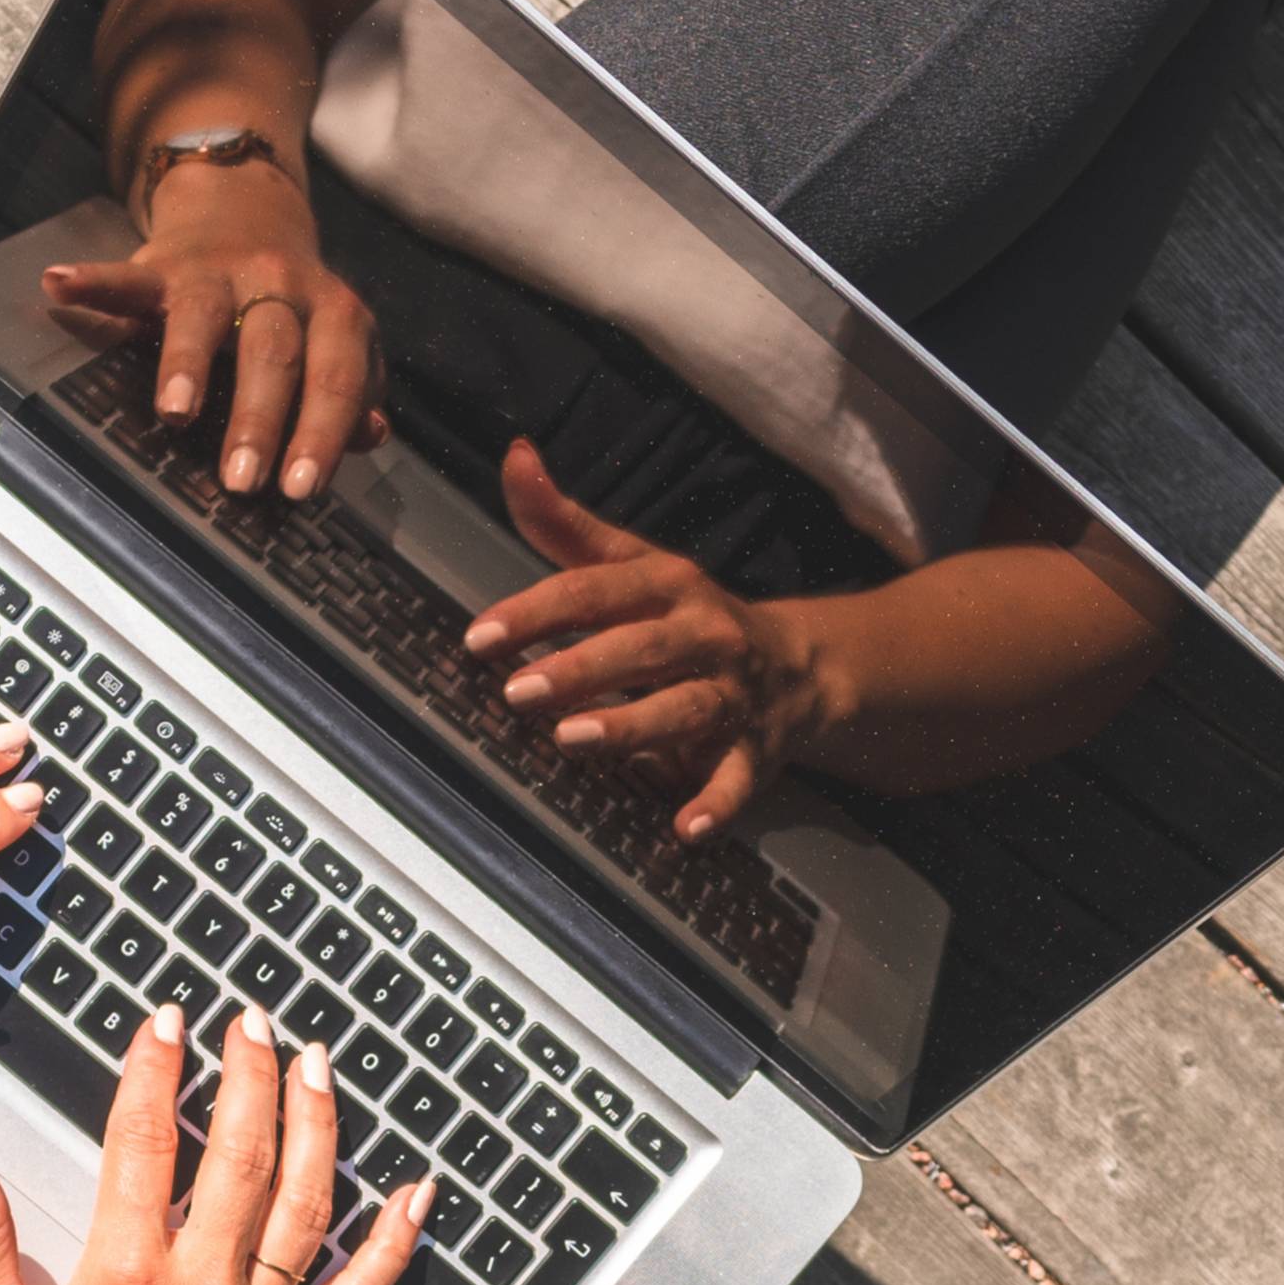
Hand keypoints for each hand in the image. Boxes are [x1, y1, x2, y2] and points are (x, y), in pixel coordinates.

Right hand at [0, 1005, 431, 1284]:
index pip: (144, 1141)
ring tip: (315, 1067)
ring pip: (305, 1204)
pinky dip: (394, 1240)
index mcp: (124, 1275)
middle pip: (241, 1154)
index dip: (156, 1069)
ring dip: (316, 1125)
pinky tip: (415, 1193)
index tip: (166, 1023)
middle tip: (252, 1022)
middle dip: (249, 1074)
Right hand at [38, 152, 383, 499]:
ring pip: (206, 318)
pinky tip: (60, 286)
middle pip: (273, 354)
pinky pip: (128, 275)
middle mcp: (282, 287)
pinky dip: (93, 281)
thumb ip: (351, 395)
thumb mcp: (334, 342)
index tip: (299, 488)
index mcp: (334, 315)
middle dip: (258, 419)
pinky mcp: (163, 265)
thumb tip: (370, 437)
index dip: (320, 435)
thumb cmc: (293, 308)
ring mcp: (220, 273)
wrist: (247, 212)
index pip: (335, 379)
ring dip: (189, 365)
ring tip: (175, 411)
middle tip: (241, 478)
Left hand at [462, 440, 825, 839]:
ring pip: (682, 708)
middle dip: (578, 667)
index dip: (537, 611)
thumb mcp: (634, 564)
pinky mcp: (755, 749)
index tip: (481, 636)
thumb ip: (565, 523)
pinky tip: (687, 828)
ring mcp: (732, 693)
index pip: (594, 591)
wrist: (802, 667)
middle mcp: (703, 634)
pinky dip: (716, 803)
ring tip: (574, 739)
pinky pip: (737, 778)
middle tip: (519, 690)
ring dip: (629, 724)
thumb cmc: (691, 616)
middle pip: (637, 647)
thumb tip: (515, 456)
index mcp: (668, 585)